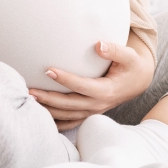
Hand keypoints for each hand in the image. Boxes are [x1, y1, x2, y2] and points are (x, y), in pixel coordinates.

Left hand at [28, 32, 154, 131]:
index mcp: (106, 91)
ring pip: (66, 116)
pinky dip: (55, 122)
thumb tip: (99, 45)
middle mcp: (98, 105)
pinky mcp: (89, 113)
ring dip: (48, 110)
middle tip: (30, 90)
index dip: (65, 79)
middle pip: (68, 104)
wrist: (138, 81)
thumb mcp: (129, 56)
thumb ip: (114, 50)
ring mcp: (93, 112)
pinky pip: (70, 122)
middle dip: (48, 98)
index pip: (81, 86)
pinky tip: (41, 116)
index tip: (48, 70)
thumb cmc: (131, 66)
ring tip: (30, 100)